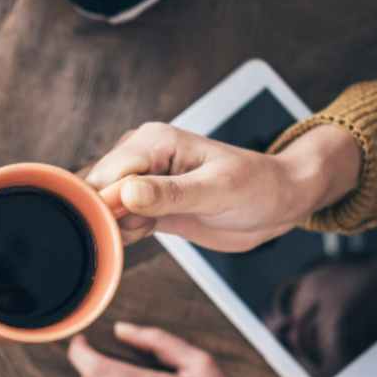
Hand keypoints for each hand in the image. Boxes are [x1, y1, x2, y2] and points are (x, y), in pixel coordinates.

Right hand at [84, 122, 361, 250]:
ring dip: (113, 228)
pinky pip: (117, 221)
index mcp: (153, 141)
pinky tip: (145, 236)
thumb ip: (170, 193)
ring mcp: (141, 181)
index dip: (104, 203)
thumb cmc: (259, 187)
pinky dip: (122, 235)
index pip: (107, 173)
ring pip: (102, 208)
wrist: (280, 203)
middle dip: (105, 217)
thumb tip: (126, 193)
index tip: (118, 228)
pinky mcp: (146, 204)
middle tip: (137, 233)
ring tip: (148, 231)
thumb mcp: (218, 190)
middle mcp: (140, 156)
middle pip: (96, 190)